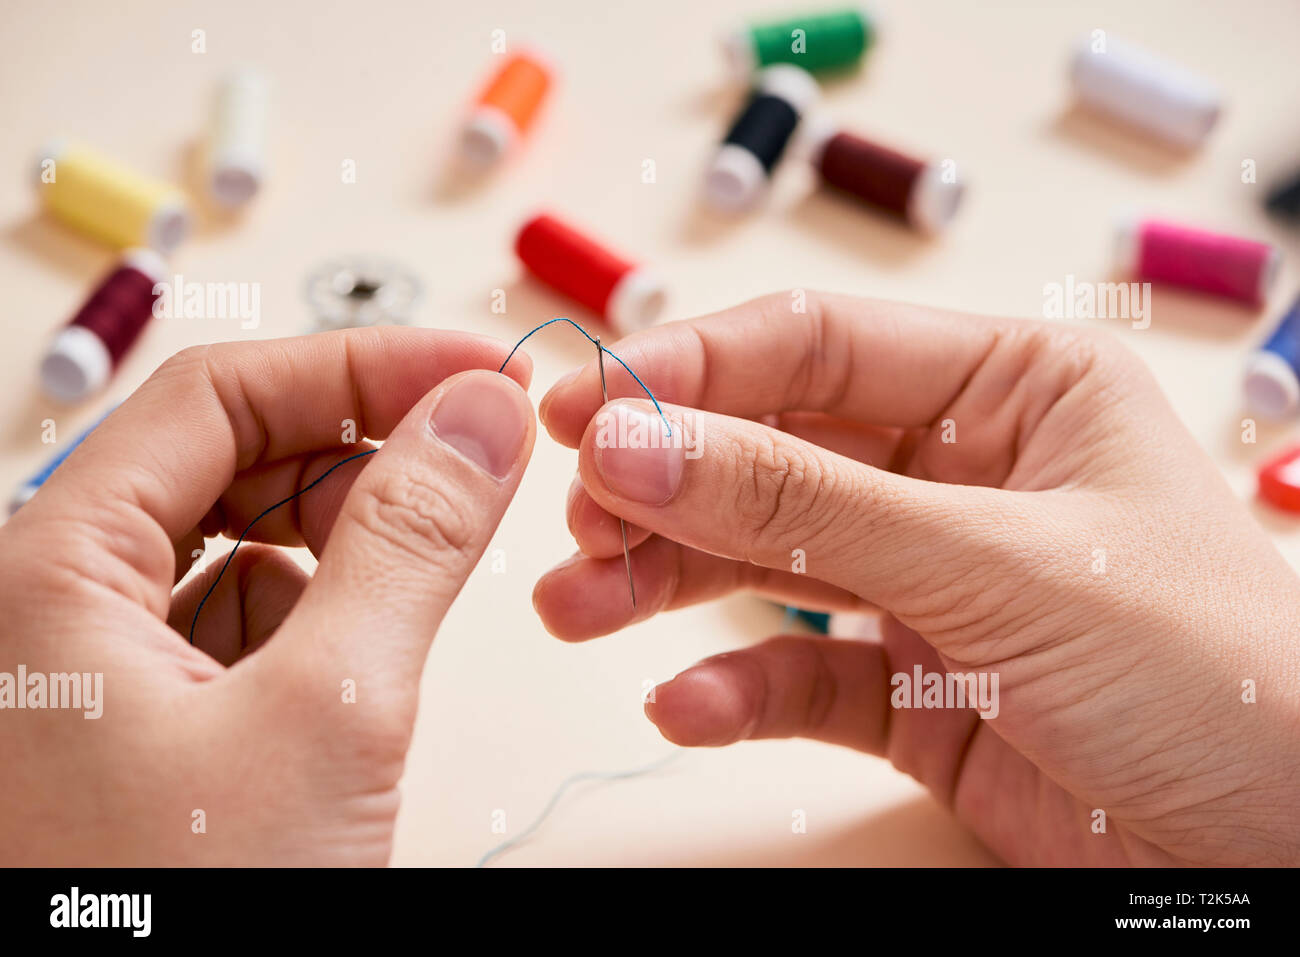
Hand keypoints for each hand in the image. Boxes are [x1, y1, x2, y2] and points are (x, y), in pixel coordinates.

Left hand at [0, 329, 534, 864]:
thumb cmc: (174, 920)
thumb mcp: (328, 718)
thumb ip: (412, 541)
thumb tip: (482, 417)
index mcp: (47, 574)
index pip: (220, 395)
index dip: (362, 364)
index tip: (478, 372)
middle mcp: (47, 610)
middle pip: (220, 459)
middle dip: (358, 446)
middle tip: (478, 455)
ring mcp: (84, 675)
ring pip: (231, 544)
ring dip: (342, 532)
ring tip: (431, 561)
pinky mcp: (133, 733)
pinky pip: (232, 625)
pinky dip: (315, 611)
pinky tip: (364, 651)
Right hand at [535, 292, 1299, 865]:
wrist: (1291, 858)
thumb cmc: (1217, 676)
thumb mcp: (999, 564)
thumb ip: (804, 502)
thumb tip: (635, 440)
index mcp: (1013, 390)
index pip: (817, 346)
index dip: (692, 369)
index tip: (585, 406)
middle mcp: (964, 474)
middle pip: (775, 451)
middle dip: (668, 483)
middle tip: (578, 516)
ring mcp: (935, 583)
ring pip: (769, 561)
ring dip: (668, 582)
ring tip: (578, 607)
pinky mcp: (917, 688)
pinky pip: (801, 672)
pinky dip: (736, 687)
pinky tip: (685, 703)